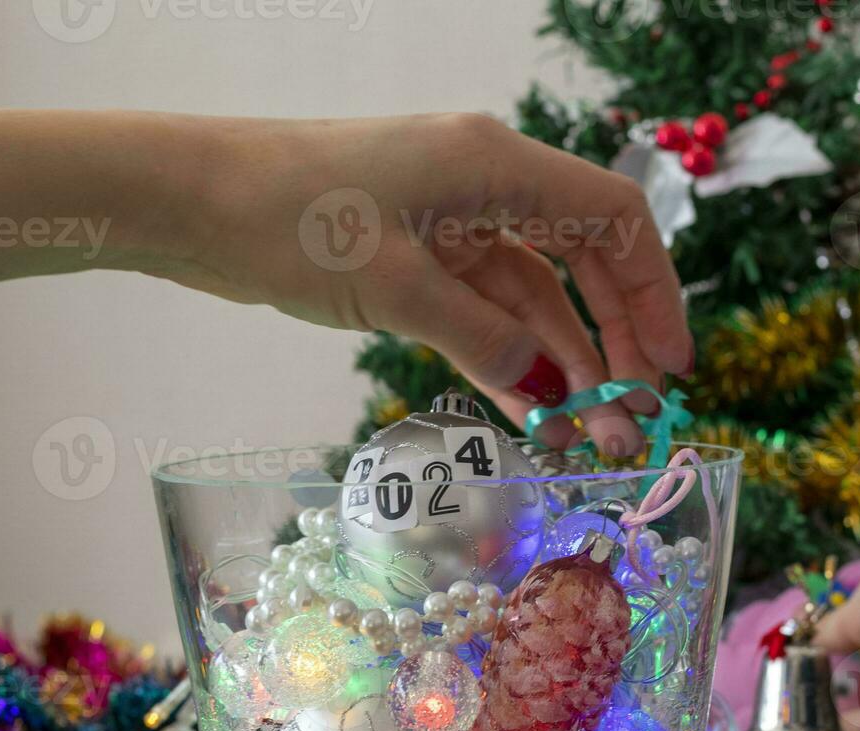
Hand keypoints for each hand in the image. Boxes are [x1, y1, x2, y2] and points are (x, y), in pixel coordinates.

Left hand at [136, 113, 691, 456]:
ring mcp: (445, 220)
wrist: (189, 199)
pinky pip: (479, 309)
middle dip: (613, 341)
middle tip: (631, 420)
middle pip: (581, 259)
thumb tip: (553, 396)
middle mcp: (482, 183)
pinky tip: (529, 411)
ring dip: (560, 361)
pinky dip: (505, 357)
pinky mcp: (409, 254)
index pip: (613, 218)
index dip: (654, 291)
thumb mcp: (397, 286)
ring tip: (588, 437)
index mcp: (494, 164)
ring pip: (530, 294)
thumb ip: (484, 340)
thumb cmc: (290, 220)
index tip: (671, 368)